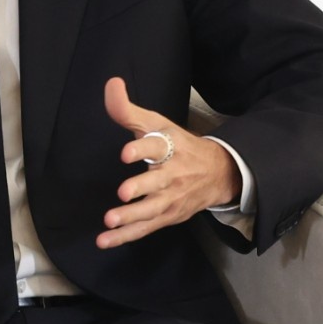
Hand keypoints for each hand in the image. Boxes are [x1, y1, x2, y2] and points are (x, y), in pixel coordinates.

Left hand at [97, 77, 240, 248]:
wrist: (218, 173)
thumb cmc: (178, 145)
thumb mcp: (156, 123)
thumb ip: (128, 109)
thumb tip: (111, 84)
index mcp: (170, 146)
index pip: (156, 145)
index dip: (141, 148)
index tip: (126, 152)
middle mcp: (173, 173)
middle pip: (157, 181)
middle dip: (141, 187)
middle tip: (123, 192)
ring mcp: (171, 197)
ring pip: (152, 209)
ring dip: (131, 217)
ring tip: (110, 220)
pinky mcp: (168, 216)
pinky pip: (145, 228)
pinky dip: (125, 235)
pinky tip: (104, 240)